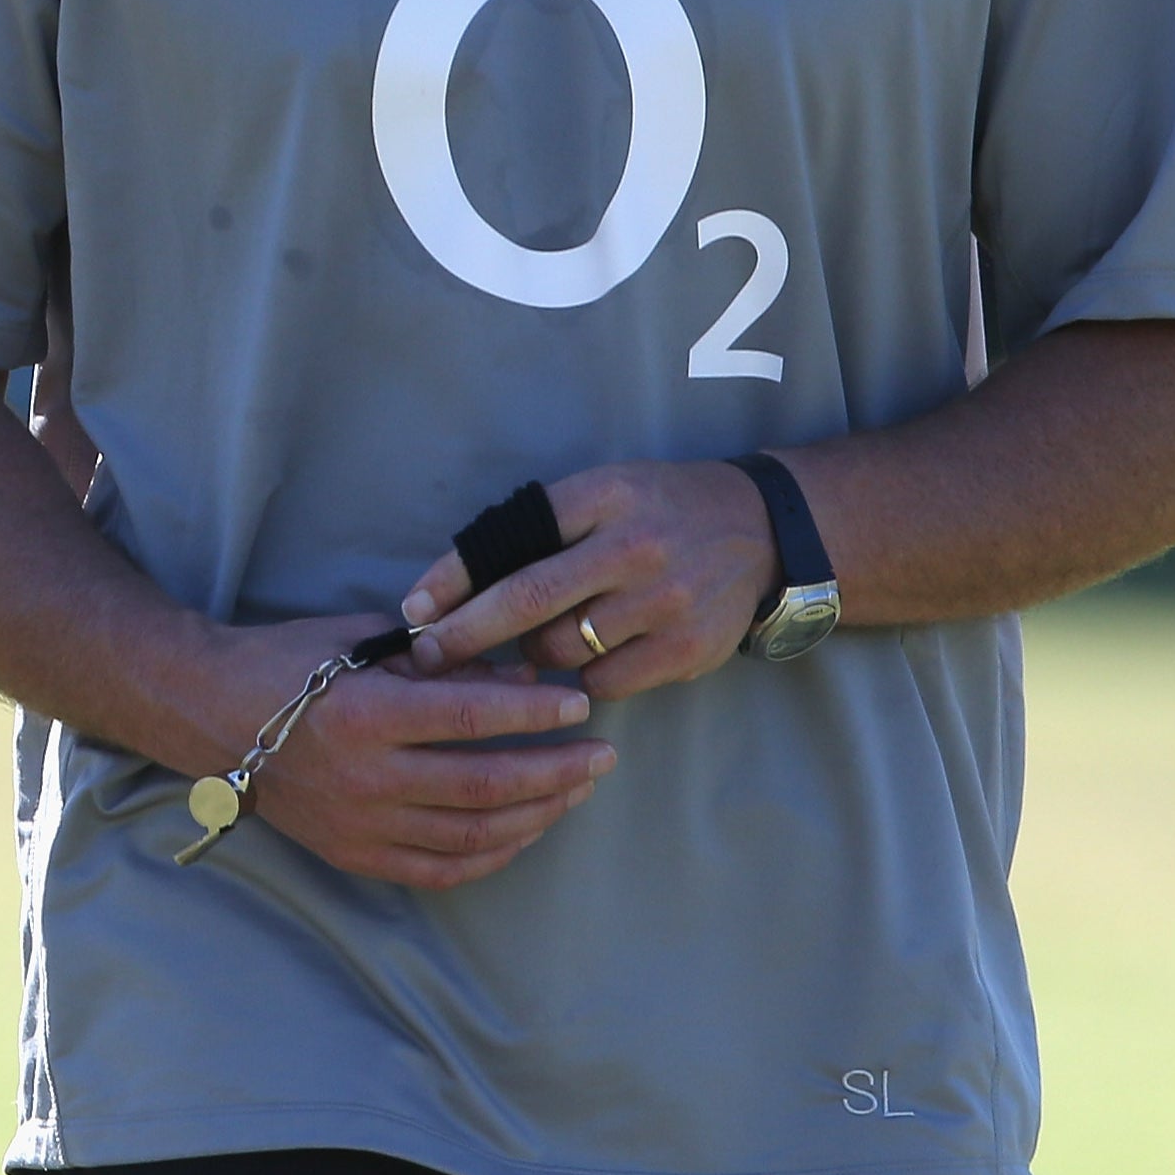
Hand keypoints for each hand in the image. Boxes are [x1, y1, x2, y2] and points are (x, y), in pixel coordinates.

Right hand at [218, 617, 618, 890]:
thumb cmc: (285, 664)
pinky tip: (525, 830)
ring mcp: (360, 824)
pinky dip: (492, 854)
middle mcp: (365, 777)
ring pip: (473, 834)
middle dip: (556, 771)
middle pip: (485, 785)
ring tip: (574, 789)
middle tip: (601, 755)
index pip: (470, 718)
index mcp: (365, 714)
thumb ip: (439, 660)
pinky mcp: (354, 855)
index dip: (533, 712)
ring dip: (537, 814)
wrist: (206, 715)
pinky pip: (440, 870)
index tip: (579, 703)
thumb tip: (522, 672)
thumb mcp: (360, 640)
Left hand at [399, 459, 775, 697]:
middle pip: (528, 600)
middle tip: (427, 655)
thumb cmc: (657, 510)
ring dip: (532, 656)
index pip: (511, 538)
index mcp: (603, 496)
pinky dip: (583, 678)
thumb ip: (541, 531)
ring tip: (535, 645)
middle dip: (466, 634)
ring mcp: (665, 601)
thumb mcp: (602, 493)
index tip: (413, 608)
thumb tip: (453, 589)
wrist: (762, 528)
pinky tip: (589, 659)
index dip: (454, 579)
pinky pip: (604, 681)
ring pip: (562, 649)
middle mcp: (634, 546)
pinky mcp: (687, 649)